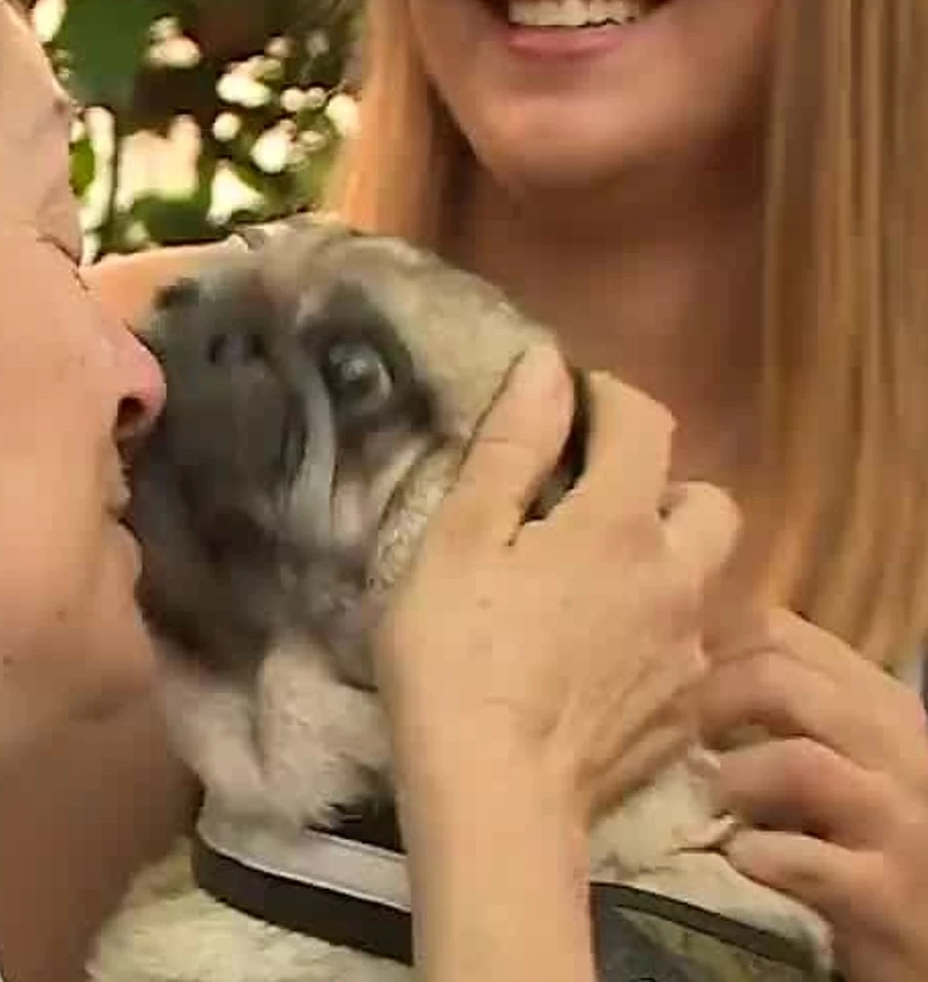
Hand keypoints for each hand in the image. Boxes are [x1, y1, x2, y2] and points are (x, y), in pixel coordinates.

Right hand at [375, 343, 742, 825]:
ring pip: (702, 580)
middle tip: (593, 503)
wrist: (497, 799)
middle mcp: (676, 577)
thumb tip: (546, 365)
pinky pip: (684, 651)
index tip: (566, 403)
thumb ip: (509, 449)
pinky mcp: (682, 714)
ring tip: (593, 587)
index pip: (644, 423)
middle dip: (661, 486)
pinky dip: (650, 635)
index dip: (607, 399)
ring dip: (662, 563)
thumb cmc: (456, 661)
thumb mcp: (457, 542)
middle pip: (707, 503)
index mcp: (618, 523)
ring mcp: (688, 652)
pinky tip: (594, 661)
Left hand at [698, 609, 927, 981]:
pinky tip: (740, 859)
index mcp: (882, 705)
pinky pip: (802, 860)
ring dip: (733, 779)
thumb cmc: (877, 833)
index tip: (666, 676)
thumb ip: (790, 707)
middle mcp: (900, 750)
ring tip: (714, 800)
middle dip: (705, 705)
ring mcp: (900, 821)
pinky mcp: (886, 893)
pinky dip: (754, 857)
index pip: (780, 633)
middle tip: (673, 739)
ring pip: (795, 762)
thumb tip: (685, 659)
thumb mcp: (848, 753)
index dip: (706, 646)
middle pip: (777, 680)